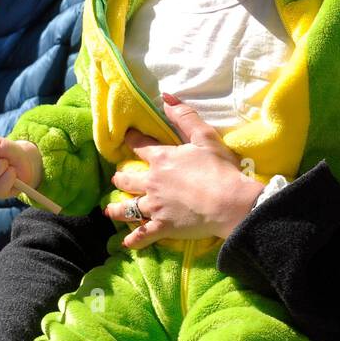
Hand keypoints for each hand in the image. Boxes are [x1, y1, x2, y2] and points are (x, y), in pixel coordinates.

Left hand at [106, 94, 264, 248]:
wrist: (229, 203)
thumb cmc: (220, 169)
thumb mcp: (205, 137)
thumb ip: (185, 116)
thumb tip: (166, 97)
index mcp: (162, 159)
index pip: (140, 146)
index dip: (132, 140)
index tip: (127, 137)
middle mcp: (152, 182)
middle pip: (127, 178)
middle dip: (120, 177)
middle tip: (118, 177)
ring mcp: (155, 206)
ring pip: (127, 208)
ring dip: (117, 209)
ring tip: (109, 210)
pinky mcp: (162, 227)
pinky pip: (142, 235)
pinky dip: (133, 240)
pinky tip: (126, 243)